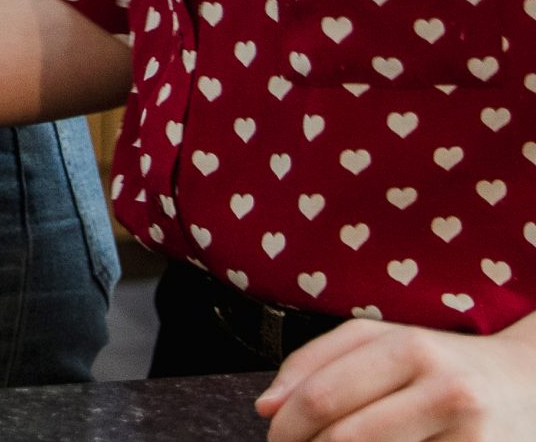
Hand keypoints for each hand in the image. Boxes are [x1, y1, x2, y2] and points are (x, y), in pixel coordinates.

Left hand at [258, 313, 535, 441]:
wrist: (532, 384)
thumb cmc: (442, 363)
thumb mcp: (380, 342)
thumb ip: (316, 364)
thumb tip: (266, 407)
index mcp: (410, 348)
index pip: (321, 397)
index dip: (285, 428)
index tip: (274, 437)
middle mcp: (445, 390)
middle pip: (344, 438)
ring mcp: (471, 435)